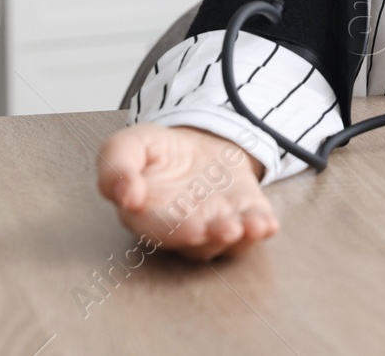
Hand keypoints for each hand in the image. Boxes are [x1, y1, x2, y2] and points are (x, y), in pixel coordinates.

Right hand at [96, 123, 278, 259]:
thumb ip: (117, 167)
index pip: (156, 229)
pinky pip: (253, 226)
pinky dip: (261, 227)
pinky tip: (267, 224)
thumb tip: (125, 194)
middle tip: (223, 230)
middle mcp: (183, 228)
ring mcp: (216, 223)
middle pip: (195, 242)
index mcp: (147, 216)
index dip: (171, 230)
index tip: (187, 227)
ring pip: (226, 241)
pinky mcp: (244, 212)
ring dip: (239, 237)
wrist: (196, 142)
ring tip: (246, 227)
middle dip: (210, 238)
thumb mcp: (128, 145)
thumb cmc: (156, 153)